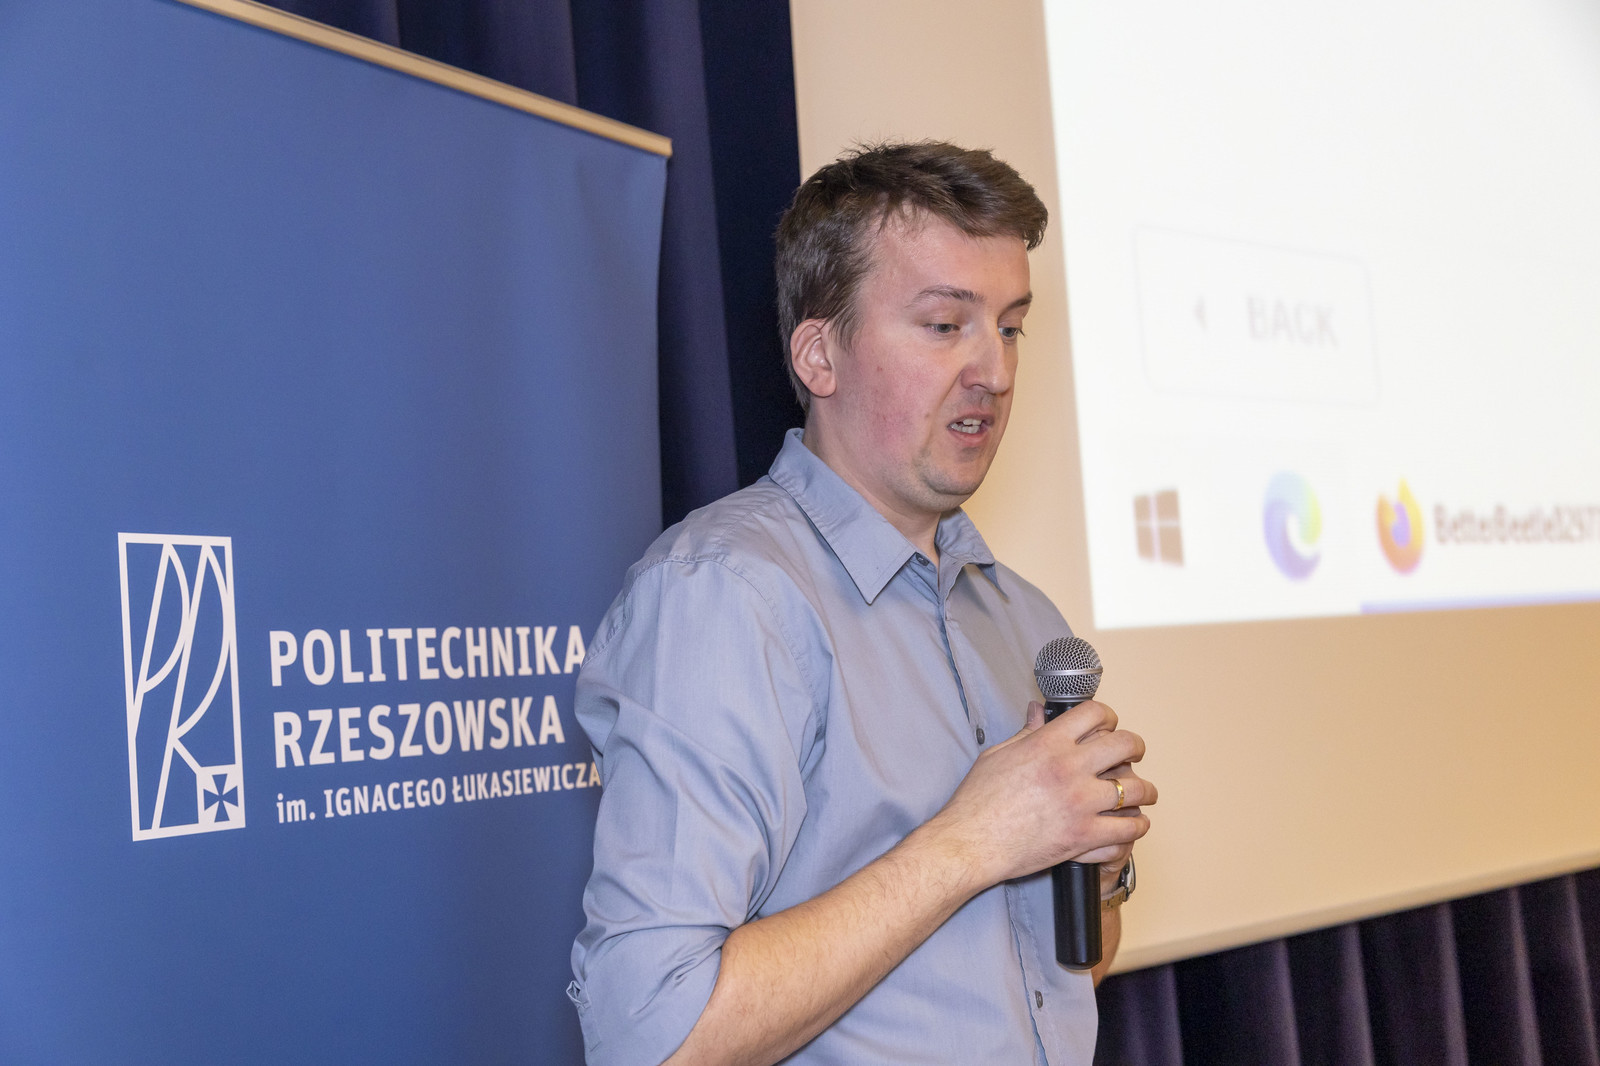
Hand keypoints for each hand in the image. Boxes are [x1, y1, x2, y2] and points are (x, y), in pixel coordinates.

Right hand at [927, 700, 1154, 890]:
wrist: (970, 843)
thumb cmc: (977, 801)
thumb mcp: (998, 755)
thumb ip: (1027, 732)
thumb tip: (1038, 712)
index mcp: (1048, 744)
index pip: (1095, 714)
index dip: (1108, 716)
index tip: (1109, 725)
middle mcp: (1069, 769)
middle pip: (1125, 745)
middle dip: (1135, 747)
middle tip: (1133, 754)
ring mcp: (1080, 803)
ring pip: (1136, 789)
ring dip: (1144, 790)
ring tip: (1142, 793)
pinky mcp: (1084, 836)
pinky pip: (1128, 830)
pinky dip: (1136, 826)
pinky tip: (1133, 824)